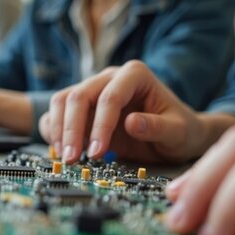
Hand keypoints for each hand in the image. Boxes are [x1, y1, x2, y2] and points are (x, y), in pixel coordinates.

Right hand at [39, 60, 221, 163]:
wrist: (177, 135)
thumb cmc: (180, 130)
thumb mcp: (178, 131)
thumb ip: (158, 127)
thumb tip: (131, 123)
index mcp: (135, 75)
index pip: (110, 97)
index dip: (100, 125)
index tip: (97, 153)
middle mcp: (110, 78)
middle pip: (79, 96)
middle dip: (72, 129)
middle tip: (71, 159)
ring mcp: (95, 90)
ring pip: (63, 101)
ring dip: (59, 130)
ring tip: (65, 158)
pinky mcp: (85, 107)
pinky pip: (59, 113)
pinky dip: (54, 131)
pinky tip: (60, 150)